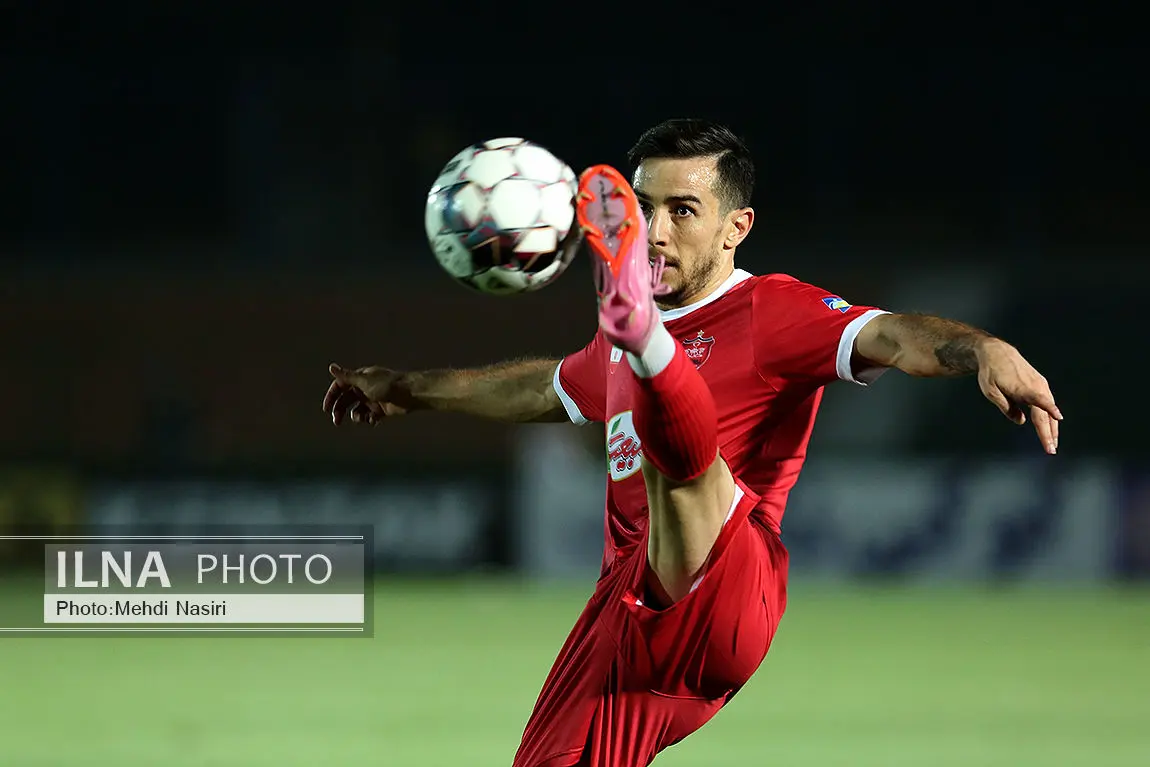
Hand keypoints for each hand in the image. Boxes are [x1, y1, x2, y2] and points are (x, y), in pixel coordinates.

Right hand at [322, 363, 412, 425]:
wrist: (410, 394)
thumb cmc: (387, 385)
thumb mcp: (363, 381)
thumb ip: (347, 376)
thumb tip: (331, 367)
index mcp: (360, 378)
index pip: (340, 386)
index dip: (332, 396)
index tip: (326, 409)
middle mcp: (365, 388)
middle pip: (347, 400)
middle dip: (340, 410)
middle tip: (336, 421)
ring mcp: (373, 399)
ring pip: (357, 410)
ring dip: (357, 416)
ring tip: (362, 418)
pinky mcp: (382, 409)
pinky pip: (369, 416)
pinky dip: (368, 419)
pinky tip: (372, 421)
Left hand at [975, 339, 1062, 453]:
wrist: (997, 352)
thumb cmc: (990, 372)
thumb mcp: (990, 392)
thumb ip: (1006, 407)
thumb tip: (1020, 421)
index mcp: (1023, 388)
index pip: (1039, 400)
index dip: (1049, 409)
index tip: (1059, 417)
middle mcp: (1036, 386)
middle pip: (1044, 413)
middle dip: (1049, 433)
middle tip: (1050, 450)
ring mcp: (1040, 385)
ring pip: (1048, 410)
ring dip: (1052, 427)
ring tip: (1052, 444)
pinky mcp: (1040, 384)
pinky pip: (1047, 404)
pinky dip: (1049, 416)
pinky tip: (1050, 428)